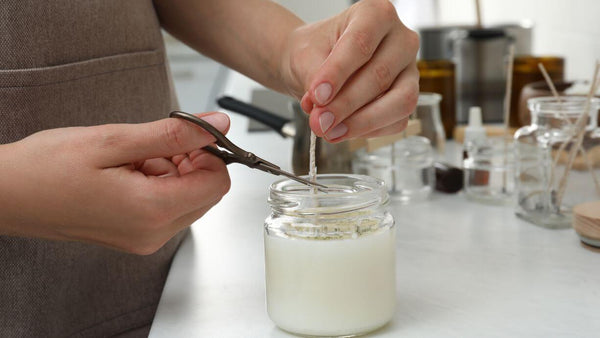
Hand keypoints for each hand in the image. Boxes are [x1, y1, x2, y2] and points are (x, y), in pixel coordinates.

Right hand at [0, 112, 230, 253]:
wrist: (6, 196)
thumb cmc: (45, 169)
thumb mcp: (114, 140)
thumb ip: (173, 133)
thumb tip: (216, 125)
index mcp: (152, 211)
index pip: (217, 183)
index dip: (210, 153)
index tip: (188, 134)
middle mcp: (153, 233)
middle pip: (205, 193)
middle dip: (190, 162)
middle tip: (155, 143)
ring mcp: (143, 239)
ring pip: (187, 198)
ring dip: (171, 171)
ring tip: (131, 157)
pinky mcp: (134, 236)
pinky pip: (165, 207)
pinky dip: (157, 184)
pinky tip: (127, 171)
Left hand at [281, 0, 418, 141]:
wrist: (314, 63)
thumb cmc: (314, 51)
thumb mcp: (305, 57)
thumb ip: (315, 80)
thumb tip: (322, 112)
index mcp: (376, 14)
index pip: (360, 44)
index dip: (338, 73)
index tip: (317, 96)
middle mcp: (401, 39)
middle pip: (380, 75)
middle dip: (346, 104)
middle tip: (319, 121)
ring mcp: (409, 70)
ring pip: (399, 101)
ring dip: (362, 122)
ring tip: (330, 131)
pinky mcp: (408, 97)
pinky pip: (397, 121)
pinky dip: (368, 131)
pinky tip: (343, 131)